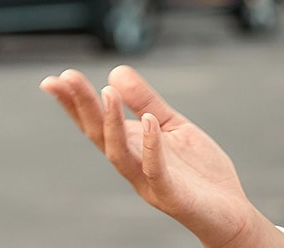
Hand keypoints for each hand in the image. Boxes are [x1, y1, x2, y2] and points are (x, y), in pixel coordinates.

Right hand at [40, 66, 277, 247]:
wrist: (230, 211)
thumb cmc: (198, 171)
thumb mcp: (172, 125)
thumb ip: (145, 101)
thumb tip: (116, 71)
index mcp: (131, 146)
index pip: (95, 123)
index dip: (73, 103)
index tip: (53, 80)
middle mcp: (132, 165)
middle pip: (98, 135)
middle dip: (81, 107)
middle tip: (66, 79)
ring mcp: (148, 181)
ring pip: (119, 154)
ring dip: (110, 124)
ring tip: (106, 92)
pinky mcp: (171, 195)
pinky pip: (155, 171)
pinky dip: (150, 146)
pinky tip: (148, 121)